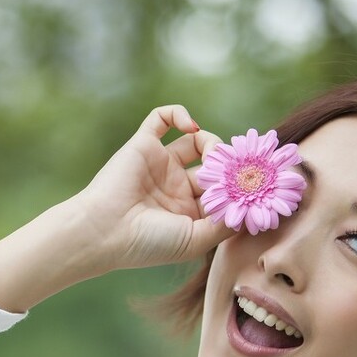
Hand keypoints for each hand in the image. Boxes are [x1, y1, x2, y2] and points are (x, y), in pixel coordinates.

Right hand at [74, 104, 235, 272]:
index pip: (223, 190)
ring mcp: (159, 164)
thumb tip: (249, 204)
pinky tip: (191, 126)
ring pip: (194, 140)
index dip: (238, 184)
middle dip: (228, 163)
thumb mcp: (195, 241)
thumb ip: (225, 224)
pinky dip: (179, 114)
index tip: (252, 182)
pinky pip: (162, 118)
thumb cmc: (148, 243)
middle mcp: (176, 186)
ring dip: (211, 141)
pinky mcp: (143, 145)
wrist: (104, 231)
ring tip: (213, 154)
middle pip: (213, 165)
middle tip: (238, 165)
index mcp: (189, 211)